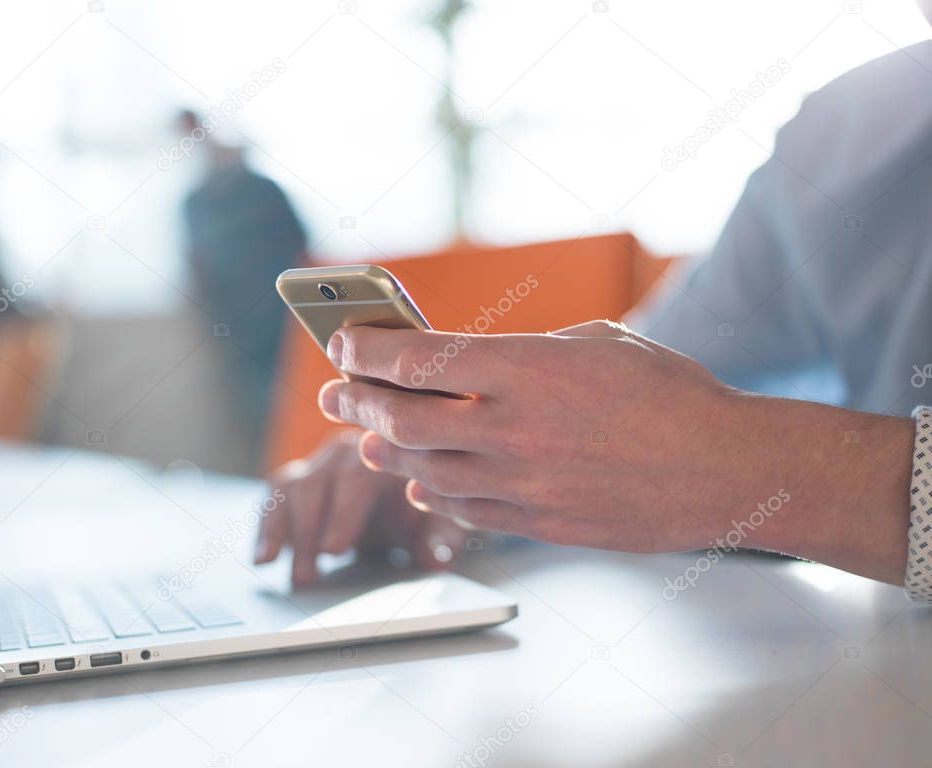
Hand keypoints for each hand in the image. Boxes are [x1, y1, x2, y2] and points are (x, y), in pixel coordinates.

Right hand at [254, 431, 466, 584]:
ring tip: (276, 567)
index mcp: (385, 453)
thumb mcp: (437, 526)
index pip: (359, 477)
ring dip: (282, 531)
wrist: (406, 504)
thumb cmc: (424, 512)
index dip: (344, 513)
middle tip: (306, 575)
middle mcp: (345, 450)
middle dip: (309, 531)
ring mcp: (318, 463)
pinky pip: (274, 500)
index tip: (334, 550)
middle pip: (318, 483)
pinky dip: (266, 527)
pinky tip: (264, 558)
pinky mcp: (295, 481)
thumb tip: (435, 559)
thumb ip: (435, 541)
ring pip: (291, 489)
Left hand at [318, 321, 747, 553]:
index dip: (367, 352)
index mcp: (525, 369)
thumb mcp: (595, 343)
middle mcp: (511, 428)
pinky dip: (431, 492)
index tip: (345, 344)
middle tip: (334, 394)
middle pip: (402, 418)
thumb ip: (523, 356)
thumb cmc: (670, 393)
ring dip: (384, 449)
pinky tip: (418, 481)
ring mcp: (521, 483)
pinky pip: (463, 511)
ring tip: (366, 436)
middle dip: (355, 401)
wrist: (727, 470)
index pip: (416, 360)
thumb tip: (467, 368)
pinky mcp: (538, 523)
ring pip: (422, 469)